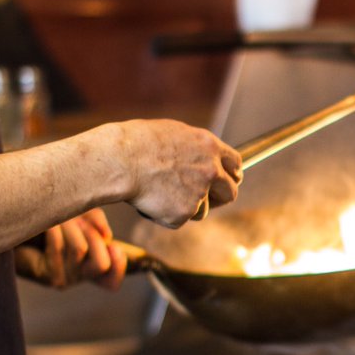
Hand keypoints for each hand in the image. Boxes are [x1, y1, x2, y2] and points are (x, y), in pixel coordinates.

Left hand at [17, 209, 126, 290]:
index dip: (119, 265)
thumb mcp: (82, 216)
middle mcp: (83, 277)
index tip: (113, 246)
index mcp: (95, 265)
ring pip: (80, 250)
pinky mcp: (48, 276)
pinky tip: (48, 224)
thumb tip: (107, 237)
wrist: (18, 228)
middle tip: (81, 222)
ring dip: (71, 226)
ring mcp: (66, 279)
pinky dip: (55, 230)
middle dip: (93, 237)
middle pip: (102, 264)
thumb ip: (98, 221)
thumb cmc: (53, 221)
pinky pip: (59, 248)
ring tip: (61, 217)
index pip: (113, 280)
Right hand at [114, 119, 241, 227]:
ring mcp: (199, 193)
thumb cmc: (137, 143)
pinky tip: (151, 200)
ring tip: (161, 193)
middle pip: (230, 192)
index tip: (228, 181)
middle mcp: (210, 170)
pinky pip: (180, 220)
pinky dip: (167, 215)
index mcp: (209, 146)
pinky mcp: (184, 213)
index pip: (235, 164)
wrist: (119, 161)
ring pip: (203, 210)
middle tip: (207, 200)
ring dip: (188, 207)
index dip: (232, 175)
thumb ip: (195, 150)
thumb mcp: (174, 134)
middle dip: (221, 198)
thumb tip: (200, 159)